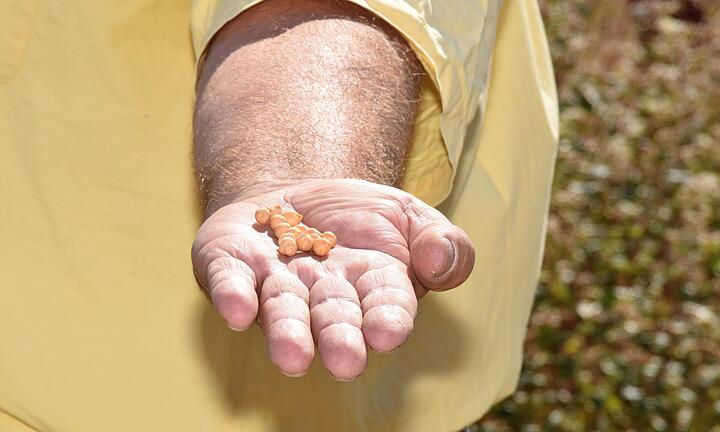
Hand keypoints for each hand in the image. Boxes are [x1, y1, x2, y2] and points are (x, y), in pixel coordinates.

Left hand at [191, 178, 473, 379]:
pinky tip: (237, 311)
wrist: (296, 191)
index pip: (386, 304)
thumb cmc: (361, 217)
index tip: (387, 333)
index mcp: (373, 284)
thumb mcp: (411, 216)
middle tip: (344, 362)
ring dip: (287, 332)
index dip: (387, 318)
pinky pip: (230, 279)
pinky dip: (233, 294)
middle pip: (332, 317)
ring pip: (281, 309)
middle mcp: (323, 292)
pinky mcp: (233, 261)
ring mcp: (276, 279)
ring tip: (292, 357)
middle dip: (337, 338)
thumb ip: (443, 243)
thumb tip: (438, 261)